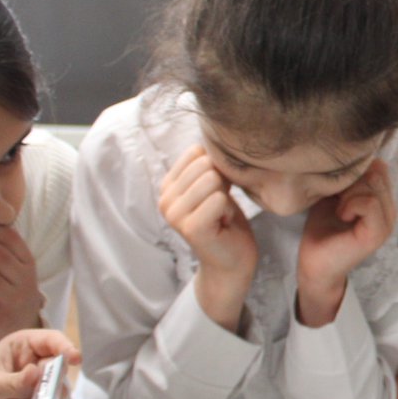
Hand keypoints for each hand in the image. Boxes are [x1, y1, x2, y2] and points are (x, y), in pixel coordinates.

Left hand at [0, 328, 78, 398]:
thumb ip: (14, 381)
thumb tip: (37, 373)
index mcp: (21, 346)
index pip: (50, 340)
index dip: (64, 346)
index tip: (73, 359)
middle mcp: (34, 363)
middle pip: (59, 362)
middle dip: (58, 373)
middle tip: (46, 385)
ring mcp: (37, 386)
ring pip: (60, 384)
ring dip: (54, 392)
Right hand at [159, 146, 256, 330]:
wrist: (233, 260)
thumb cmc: (226, 220)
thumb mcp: (214, 186)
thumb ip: (207, 164)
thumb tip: (214, 138)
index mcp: (168, 185)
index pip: (196, 151)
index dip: (217, 167)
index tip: (217, 191)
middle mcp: (165, 199)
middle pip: (206, 164)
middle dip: (223, 183)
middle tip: (221, 206)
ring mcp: (175, 214)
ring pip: (213, 179)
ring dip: (226, 197)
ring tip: (221, 214)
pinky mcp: (191, 228)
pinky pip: (219, 199)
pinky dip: (230, 210)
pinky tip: (224, 224)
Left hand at [297, 159, 396, 326]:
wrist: (314, 263)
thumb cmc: (321, 229)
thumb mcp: (335, 194)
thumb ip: (348, 178)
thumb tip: (357, 156)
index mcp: (382, 200)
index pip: (379, 167)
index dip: (356, 170)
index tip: (337, 187)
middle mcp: (390, 210)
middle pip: (377, 172)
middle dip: (352, 180)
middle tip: (336, 199)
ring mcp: (387, 223)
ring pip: (374, 185)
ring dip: (349, 193)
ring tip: (338, 208)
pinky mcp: (377, 233)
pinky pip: (369, 203)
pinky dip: (350, 204)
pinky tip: (341, 215)